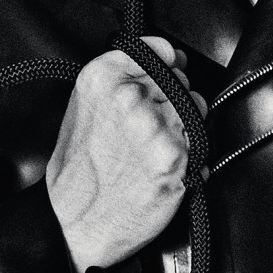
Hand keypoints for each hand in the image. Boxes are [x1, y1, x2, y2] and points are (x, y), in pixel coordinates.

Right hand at [45, 36, 202, 272]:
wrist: (73, 224)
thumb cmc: (79, 171)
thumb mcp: (85, 107)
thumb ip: (122, 78)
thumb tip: (168, 57)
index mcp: (102, 78)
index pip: (159, 49)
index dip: (168, 64)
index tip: (166, 74)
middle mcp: (128, 96)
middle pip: (181, 80)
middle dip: (174, 101)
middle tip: (146, 131)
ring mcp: (154, 125)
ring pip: (196, 108)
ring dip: (184, 127)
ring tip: (152, 151)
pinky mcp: (175, 156)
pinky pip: (200, 142)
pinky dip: (190, 156)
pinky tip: (161, 168)